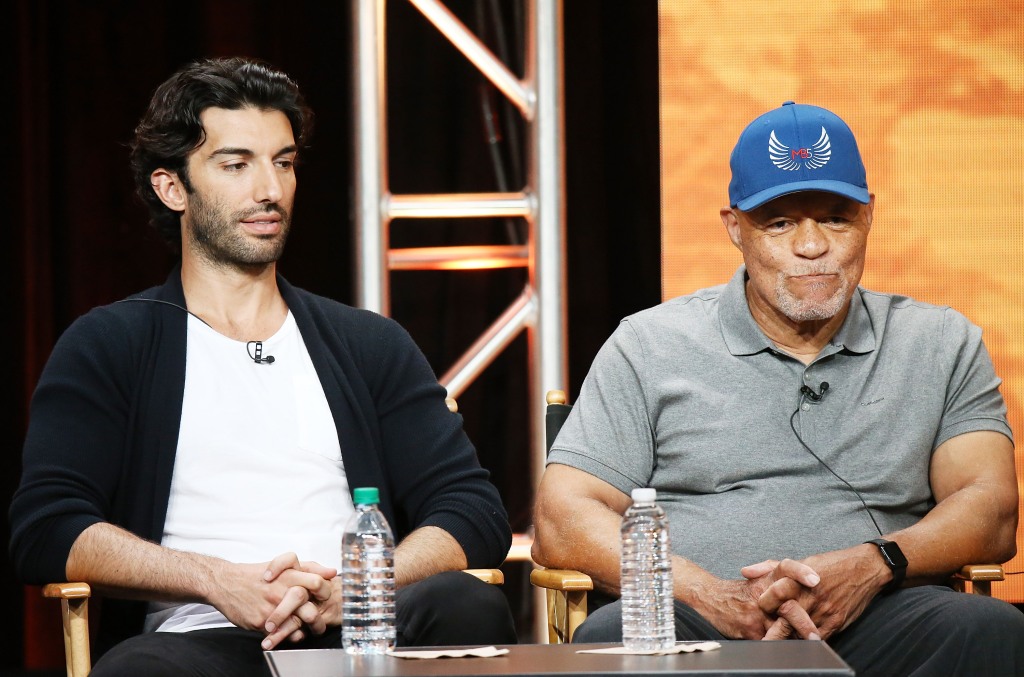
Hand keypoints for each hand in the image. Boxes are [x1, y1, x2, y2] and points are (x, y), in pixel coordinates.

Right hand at [260, 553, 338, 648]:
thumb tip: (332, 572)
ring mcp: (271, 608)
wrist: (227, 583)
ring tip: (305, 629)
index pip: (317, 583)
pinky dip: (288, 636)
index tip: (325, 597)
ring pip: (297, 625)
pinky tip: (287, 632)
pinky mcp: (261, 622)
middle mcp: (282, 591)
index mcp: (289, 575)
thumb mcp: (284, 565)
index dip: (325, 592)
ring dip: (304, 629)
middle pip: (309, 608)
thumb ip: (310, 568)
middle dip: (317, 617)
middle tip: (317, 620)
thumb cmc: (257, 574)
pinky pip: (281, 635)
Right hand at [689, 559, 820, 639]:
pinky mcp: (750, 630)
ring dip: (796, 638)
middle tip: (816, 634)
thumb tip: (809, 582)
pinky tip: (793, 652)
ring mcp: (756, 613)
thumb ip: (780, 576)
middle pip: (788, 607)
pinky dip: (783, 647)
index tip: (816, 580)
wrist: (711, 599)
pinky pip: (771, 641)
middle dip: (805, 622)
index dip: (800, 571)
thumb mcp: (758, 578)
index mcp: (767, 579)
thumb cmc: (740, 591)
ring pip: (781, 629)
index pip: (785, 567)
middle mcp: (762, 594)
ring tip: (812, 646)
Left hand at [749, 545, 886, 639]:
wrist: (865, 568)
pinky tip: (799, 644)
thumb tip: (745, 572)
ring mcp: (825, 611)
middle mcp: (811, 596)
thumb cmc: (831, 564)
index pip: (775, 596)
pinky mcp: (836, 621)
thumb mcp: (801, 560)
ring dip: (789, 639)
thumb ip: (770, 566)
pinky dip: (807, 642)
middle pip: (786, 618)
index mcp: (799, 579)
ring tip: (777, 647)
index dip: (764, 605)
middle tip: (763, 638)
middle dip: (773, 630)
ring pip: (801, 632)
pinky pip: (819, 638)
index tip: (760, 609)